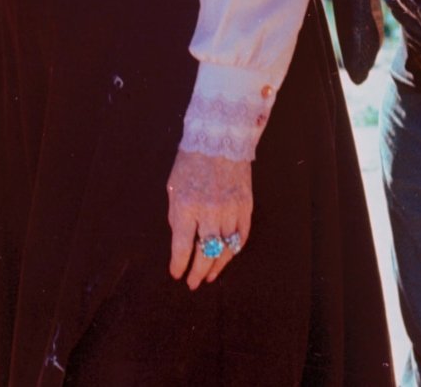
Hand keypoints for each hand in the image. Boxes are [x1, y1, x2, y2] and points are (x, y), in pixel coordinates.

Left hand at [165, 150, 251, 289]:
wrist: (219, 138)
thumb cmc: (190, 162)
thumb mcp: (174, 187)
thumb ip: (177, 215)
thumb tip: (182, 242)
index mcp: (186, 206)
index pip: (182, 246)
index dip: (179, 265)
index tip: (176, 274)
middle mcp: (209, 211)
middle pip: (206, 252)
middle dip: (198, 272)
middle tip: (193, 283)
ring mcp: (230, 209)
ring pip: (226, 249)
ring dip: (217, 265)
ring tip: (210, 275)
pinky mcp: (246, 206)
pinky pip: (242, 236)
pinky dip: (234, 250)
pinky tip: (227, 256)